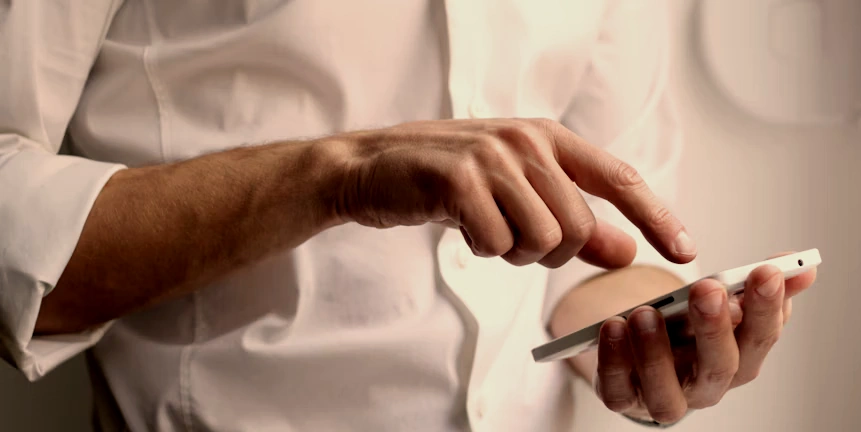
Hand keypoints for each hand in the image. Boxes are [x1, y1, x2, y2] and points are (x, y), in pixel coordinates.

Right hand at [329, 118, 695, 268]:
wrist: (373, 167)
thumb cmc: (449, 180)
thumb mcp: (517, 194)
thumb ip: (574, 221)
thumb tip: (626, 251)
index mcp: (548, 137)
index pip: (619, 179)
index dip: (656, 216)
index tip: (684, 251)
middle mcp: (526, 141)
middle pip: (578, 227)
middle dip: (549, 251)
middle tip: (512, 236)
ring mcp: (492, 157)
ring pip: (542, 240)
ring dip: (513, 251)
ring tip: (484, 226)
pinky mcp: (459, 180)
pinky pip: (497, 244)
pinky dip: (482, 249)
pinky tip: (460, 225)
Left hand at [592, 252, 817, 423]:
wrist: (640, 356)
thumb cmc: (685, 331)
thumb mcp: (719, 305)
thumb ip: (754, 287)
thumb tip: (802, 266)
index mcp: (737, 360)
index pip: (760, 338)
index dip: (766, 308)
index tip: (765, 271)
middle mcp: (705, 386)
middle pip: (719, 367)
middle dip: (715, 328)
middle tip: (707, 289)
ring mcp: (664, 397)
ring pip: (667, 392)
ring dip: (656, 352)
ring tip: (645, 313)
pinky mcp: (624, 399)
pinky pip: (618, 391)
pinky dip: (614, 362)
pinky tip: (612, 327)